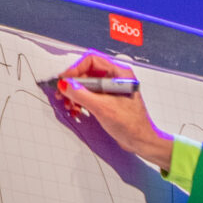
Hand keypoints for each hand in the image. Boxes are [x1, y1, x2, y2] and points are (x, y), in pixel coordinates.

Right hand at [52, 52, 172, 169]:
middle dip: (72, 83)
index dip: (75, 69)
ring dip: (75, 93)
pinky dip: (81, 100)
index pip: (92, 61)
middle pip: (87, 73)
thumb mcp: (102, 108)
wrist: (141, 142)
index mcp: (120, 74)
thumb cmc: (132, 126)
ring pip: (87, 84)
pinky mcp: (108, 100)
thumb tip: (65, 84)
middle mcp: (116, 79)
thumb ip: (81, 94)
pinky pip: (90, 95)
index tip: (64, 79)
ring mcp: (112, 90)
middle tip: (62, 92)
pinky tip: (75, 108)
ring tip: (67, 103)